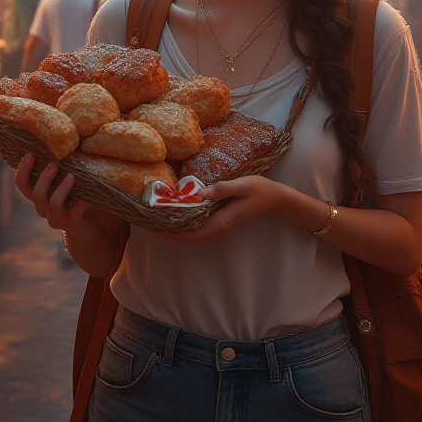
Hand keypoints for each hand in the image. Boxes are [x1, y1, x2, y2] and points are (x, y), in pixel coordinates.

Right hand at [13, 153, 103, 242]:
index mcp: (38, 197)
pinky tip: (88, 194)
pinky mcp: (73, 223)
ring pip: (54, 203)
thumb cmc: (72, 198)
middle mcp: (43, 208)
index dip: (23, 170)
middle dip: (44, 178)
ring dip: (62, 189)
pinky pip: (76, 211)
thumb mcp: (61, 185)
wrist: (84, 227)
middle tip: (53, 163)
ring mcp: (57, 218)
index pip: (22, 184)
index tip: (30, 154)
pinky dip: (82, 201)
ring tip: (71, 176)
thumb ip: (58, 170)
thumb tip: (62, 139)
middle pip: (36, 194)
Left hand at [157, 175, 286, 243]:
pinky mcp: (219, 221)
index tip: (152, 227)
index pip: (189, 234)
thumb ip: (222, 189)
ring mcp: (218, 227)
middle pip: (186, 237)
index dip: (169, 233)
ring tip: (155, 218)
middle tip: (146, 221)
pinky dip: (183, 224)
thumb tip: (200, 194)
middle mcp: (217, 229)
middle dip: (166, 232)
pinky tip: (175, 213)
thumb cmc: (260, 190)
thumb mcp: (242, 185)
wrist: (275, 199)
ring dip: (173, 228)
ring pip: (190, 233)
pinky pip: (197, 227)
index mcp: (220, 222)